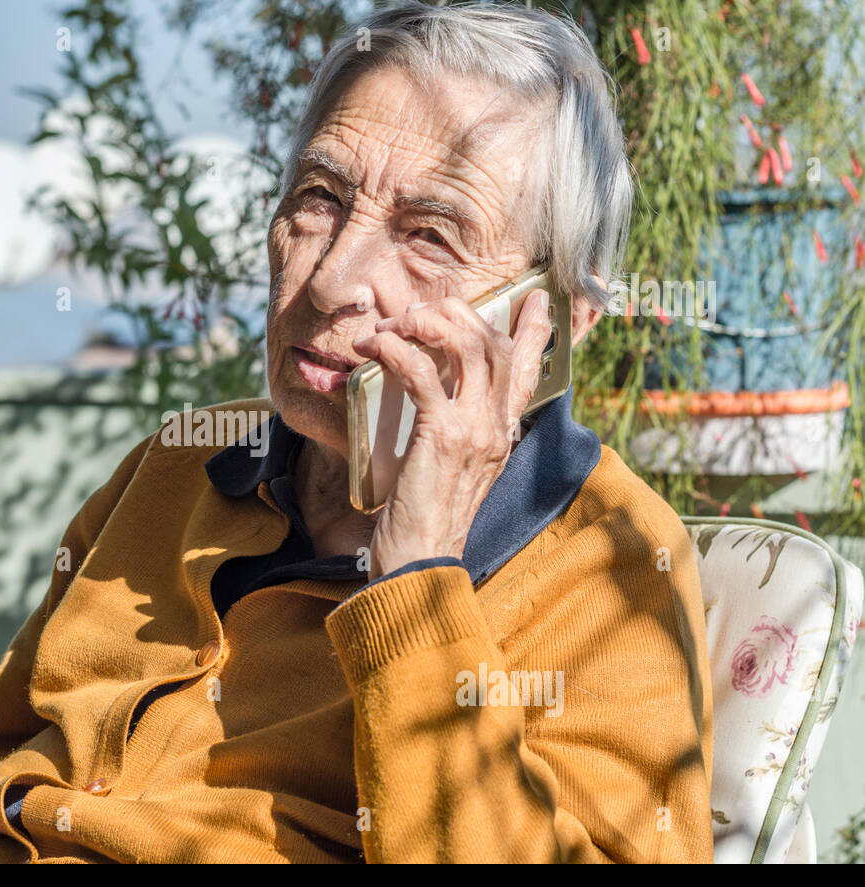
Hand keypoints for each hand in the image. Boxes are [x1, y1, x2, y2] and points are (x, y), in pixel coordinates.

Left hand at [351, 289, 552, 580]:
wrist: (419, 564)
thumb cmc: (424, 522)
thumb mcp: (451, 472)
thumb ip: (455, 435)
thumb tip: (433, 398)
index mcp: (501, 435)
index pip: (528, 371)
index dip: (534, 330)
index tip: (534, 300)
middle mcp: (495, 428)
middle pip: (496, 345)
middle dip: (458, 314)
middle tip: (420, 312)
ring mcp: (473, 430)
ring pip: (467, 347)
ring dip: (424, 324)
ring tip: (391, 326)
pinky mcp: (441, 435)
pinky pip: (421, 372)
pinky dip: (396, 349)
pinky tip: (375, 347)